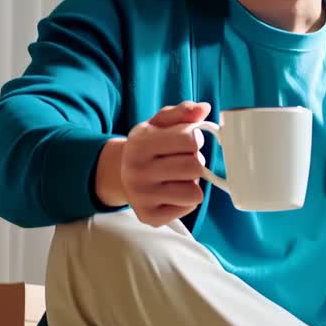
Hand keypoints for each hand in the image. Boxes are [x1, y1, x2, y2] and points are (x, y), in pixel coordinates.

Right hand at [96, 101, 211, 226]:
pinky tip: (171, 192)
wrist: (121, 174)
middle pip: (195, 167)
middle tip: (181, 161)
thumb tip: (204, 108)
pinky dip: (186, 200)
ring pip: (194, 192)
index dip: (194, 139)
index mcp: (140, 143)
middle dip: (194, 162)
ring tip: (177, 177)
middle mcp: (137, 171)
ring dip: (192, 183)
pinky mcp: (150, 216)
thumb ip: (183, 112)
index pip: (190, 140)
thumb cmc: (149, 146)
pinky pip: (189, 208)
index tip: (186, 141)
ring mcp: (142, 197)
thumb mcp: (160, 123)